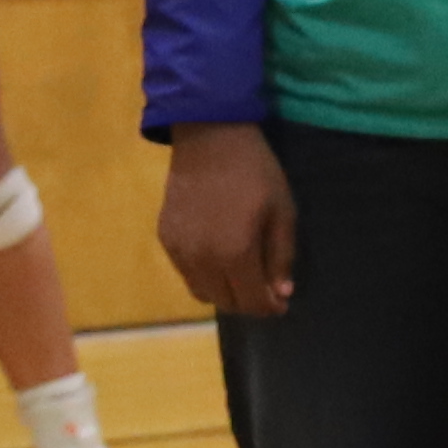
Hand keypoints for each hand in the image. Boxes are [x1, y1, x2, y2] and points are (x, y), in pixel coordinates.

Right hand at [160, 120, 296, 318]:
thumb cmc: (255, 173)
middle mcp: (202, 260)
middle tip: (265, 292)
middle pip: (225, 302)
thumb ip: (281, 256)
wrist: (209, 139)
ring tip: (243, 279)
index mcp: (235, 253)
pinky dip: (204, 277)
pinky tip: (219, 261)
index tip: (281, 304)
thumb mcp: (282, 212)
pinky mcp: (165, 239)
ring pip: (202, 293)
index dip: (269, 308)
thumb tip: (280, 294)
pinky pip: (185, 273)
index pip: (251, 300)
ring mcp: (179, 251)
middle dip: (248, 303)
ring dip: (224, 293)